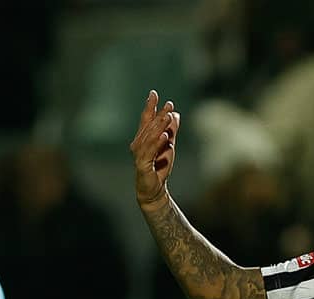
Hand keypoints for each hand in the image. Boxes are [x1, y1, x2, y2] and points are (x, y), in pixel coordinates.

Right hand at [129, 90, 180, 209]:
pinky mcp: (142, 165)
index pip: (146, 120)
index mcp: (143, 138)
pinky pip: (149, 152)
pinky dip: (157, 143)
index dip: (150, 106)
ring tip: (168, 116)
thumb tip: (175, 114)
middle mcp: (138, 144)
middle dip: (159, 114)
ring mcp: (139, 155)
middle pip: (148, 126)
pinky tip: (164, 135)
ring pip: (149, 137)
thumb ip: (171, 131)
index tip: (154, 93)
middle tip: (169, 104)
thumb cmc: (160, 167)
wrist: (155, 189)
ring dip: (159, 126)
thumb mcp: (168, 146)